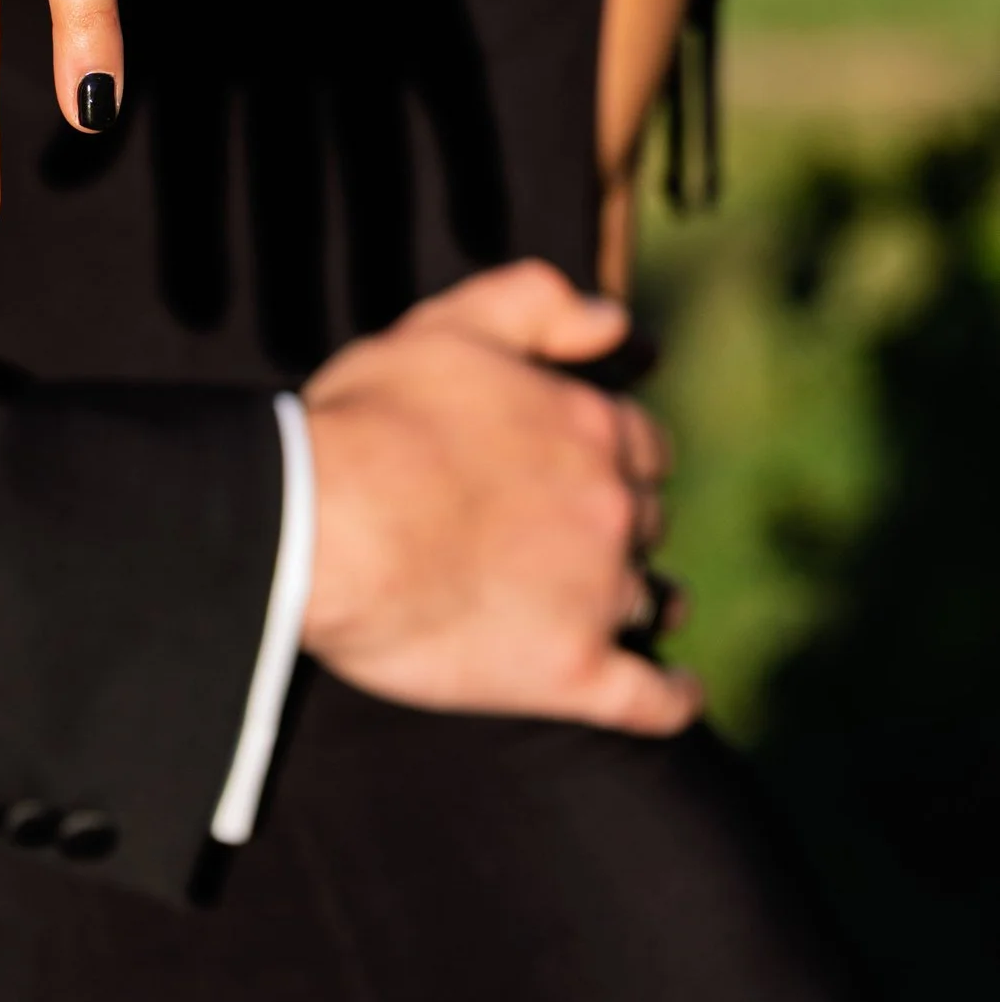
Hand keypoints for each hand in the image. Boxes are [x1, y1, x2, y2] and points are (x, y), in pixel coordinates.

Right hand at [300, 262, 696, 735]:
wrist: (324, 522)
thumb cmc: (370, 421)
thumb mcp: (447, 326)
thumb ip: (536, 303)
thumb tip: (617, 319)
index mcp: (589, 425)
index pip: (641, 444)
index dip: (618, 456)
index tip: (592, 469)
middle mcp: (612, 508)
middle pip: (645, 520)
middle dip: (622, 525)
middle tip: (583, 539)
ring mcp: (599, 593)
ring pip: (651, 601)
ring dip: (648, 601)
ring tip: (643, 612)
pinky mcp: (573, 672)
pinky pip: (654, 698)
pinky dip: (674, 696)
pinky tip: (678, 691)